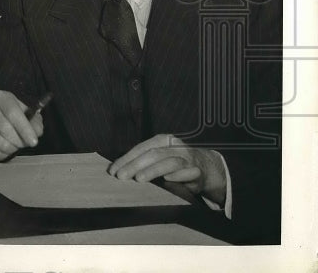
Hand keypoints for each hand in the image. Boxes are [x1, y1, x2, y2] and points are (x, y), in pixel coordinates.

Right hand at [0, 90, 43, 160]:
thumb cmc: (14, 116)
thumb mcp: (27, 114)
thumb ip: (35, 122)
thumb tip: (35, 132)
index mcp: (2, 97)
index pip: (12, 112)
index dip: (24, 128)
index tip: (34, 142)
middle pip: (4, 128)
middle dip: (19, 141)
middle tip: (24, 144)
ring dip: (12, 149)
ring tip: (15, 146)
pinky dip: (3, 155)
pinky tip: (6, 150)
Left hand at [109, 134, 226, 204]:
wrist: (205, 168)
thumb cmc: (175, 162)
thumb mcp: (160, 157)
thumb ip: (143, 160)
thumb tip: (118, 169)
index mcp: (163, 140)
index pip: (141, 148)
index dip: (126, 159)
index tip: (113, 170)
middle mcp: (175, 146)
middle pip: (152, 154)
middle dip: (135, 166)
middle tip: (121, 176)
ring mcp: (187, 158)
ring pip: (168, 162)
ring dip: (153, 170)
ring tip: (139, 179)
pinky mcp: (197, 172)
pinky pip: (187, 173)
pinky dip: (177, 176)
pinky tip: (167, 179)